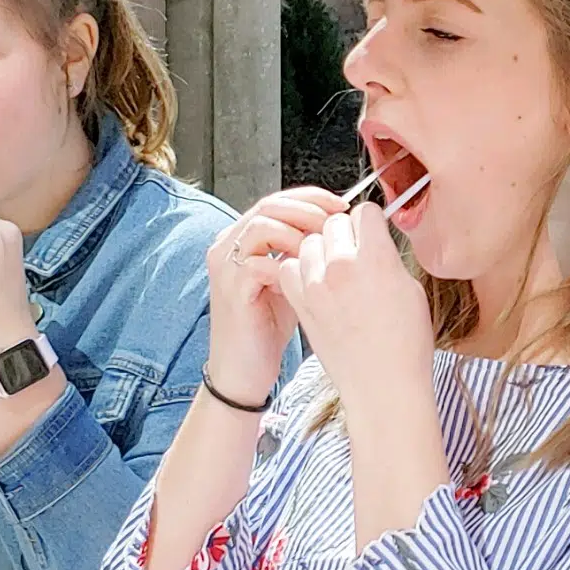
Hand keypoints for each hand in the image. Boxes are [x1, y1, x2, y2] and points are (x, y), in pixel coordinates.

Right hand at [204, 187, 348, 404]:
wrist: (244, 370)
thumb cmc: (268, 329)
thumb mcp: (291, 281)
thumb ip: (305, 254)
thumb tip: (341, 232)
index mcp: (242, 239)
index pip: (277, 201)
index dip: (312, 199)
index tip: (342, 207)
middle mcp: (228, 245)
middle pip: (271, 204)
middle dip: (310, 208)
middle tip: (339, 220)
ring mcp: (227, 264)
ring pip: (264, 223)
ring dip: (300, 230)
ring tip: (325, 245)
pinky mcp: (233, 287)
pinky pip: (260, 258)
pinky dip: (289, 259)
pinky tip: (310, 271)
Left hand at [278, 204, 434, 418]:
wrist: (382, 385)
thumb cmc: (405, 345)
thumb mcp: (410, 290)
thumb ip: (387, 258)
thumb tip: (374, 242)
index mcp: (375, 259)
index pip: (364, 212)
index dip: (371, 221)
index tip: (373, 232)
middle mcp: (341, 267)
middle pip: (334, 223)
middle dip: (345, 233)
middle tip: (356, 254)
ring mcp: (316, 285)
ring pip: (308, 242)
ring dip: (321, 249)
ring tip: (335, 270)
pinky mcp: (300, 304)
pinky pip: (289, 268)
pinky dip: (300, 270)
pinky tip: (316, 283)